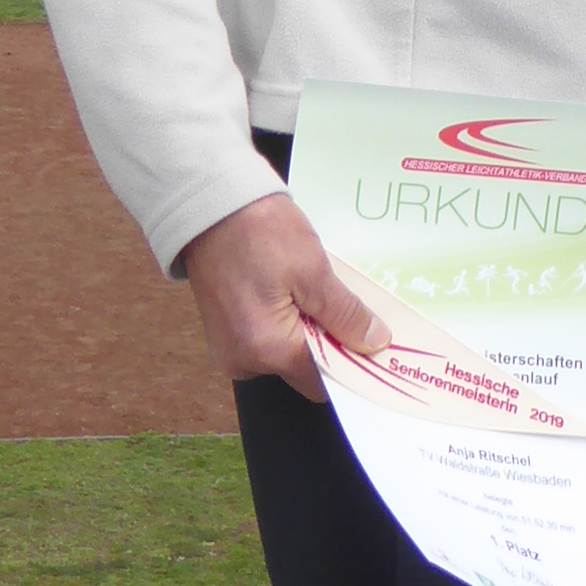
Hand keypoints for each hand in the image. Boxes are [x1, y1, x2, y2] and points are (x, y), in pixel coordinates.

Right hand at [177, 192, 387, 400]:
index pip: (323, 381)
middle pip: (304, 369)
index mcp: (266, 350)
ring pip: (287, 353)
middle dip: (331, 343)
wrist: (209, 204)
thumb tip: (374, 343)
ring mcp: (229, 348)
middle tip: (352, 309)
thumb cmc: (259, 231)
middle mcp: (243, 361)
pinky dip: (288, 321)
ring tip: (320, 293)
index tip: (376, 346)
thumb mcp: (313, 270)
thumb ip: (345, 315)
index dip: (353, 365)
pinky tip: (297, 292)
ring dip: (309, 330)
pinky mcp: (225, 332)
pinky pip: (268, 338)